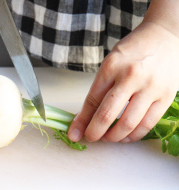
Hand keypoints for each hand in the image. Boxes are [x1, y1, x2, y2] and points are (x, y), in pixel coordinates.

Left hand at [68, 21, 178, 142]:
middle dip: (94, 132)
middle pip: (107, 115)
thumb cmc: (133, 50)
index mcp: (111, 67)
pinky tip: (125, 137)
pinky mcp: (166, 96)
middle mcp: (130, 77)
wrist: (165, 36)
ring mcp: (150, 87)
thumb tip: (86, 116)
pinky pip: (147, 124)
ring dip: (113, 137)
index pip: (92, 100)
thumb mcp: (111, 63)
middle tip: (90, 138)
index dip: (81, 121)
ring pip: (128, 124)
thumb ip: (99, 88)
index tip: (74, 133)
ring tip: (107, 138)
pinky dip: (133, 135)